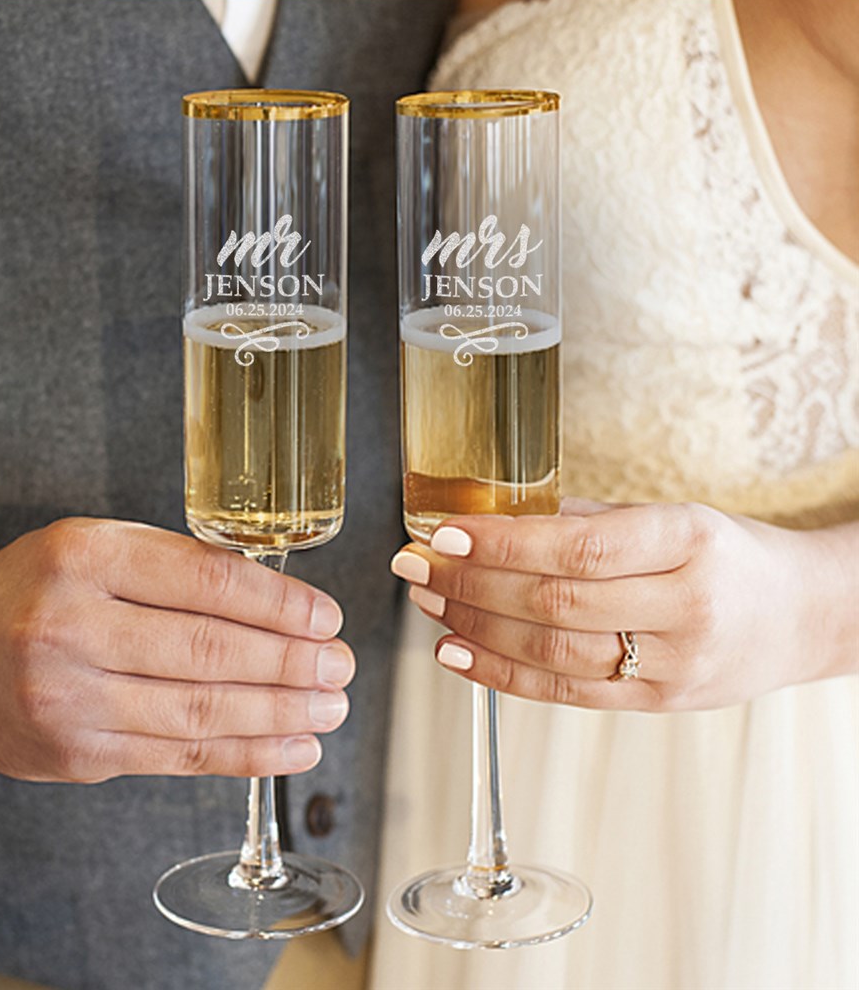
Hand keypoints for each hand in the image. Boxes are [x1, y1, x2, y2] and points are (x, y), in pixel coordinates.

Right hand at [0, 519, 353, 780]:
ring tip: (331, 708)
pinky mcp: (79, 754)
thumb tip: (278, 601)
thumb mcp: (98, 548)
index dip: (278, 604)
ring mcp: (71, 699)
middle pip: (210, 651)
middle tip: (341, 666)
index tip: (325, 617)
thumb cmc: (39, 589)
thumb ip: (177, 567)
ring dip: (281, 714)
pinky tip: (292, 748)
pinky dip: (245, 754)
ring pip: (201, 710)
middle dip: (291, 663)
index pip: (206, 582)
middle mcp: (72, 627)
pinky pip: (178, 756)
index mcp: (86, 559)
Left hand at [390, 500, 857, 710]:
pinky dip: (503, 674)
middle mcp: (685, 606)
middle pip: (555, 603)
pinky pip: (567, 694)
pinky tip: (458, 653)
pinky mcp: (659, 704)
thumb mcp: (673, 515)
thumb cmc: (729, 553)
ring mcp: (675, 665)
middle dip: (470, 585)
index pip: (578, 548)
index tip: (445, 535)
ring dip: (476, 628)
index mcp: (689, 540)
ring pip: (553, 653)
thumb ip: (587, 519)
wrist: (806, 615)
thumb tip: (492, 520)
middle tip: (415, 567)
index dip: (502, 546)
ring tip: (429, 606)